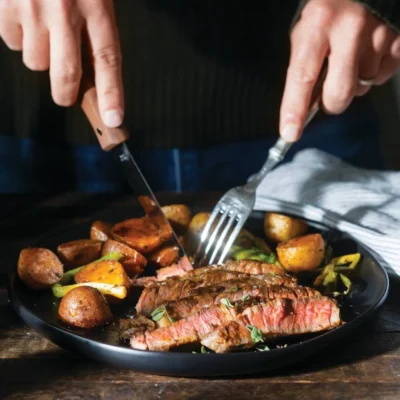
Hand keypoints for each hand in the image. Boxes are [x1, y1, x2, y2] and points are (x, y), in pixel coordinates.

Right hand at [0, 0, 123, 127]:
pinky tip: (24, 17)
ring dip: (40, 56)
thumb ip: (95, 26)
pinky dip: (18, 37)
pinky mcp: (4, 6)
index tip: (114, 120)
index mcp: (96, 5)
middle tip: (65, 96)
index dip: (111, 93)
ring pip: (36, 62)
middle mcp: (64, 9)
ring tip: (43, 30)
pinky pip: (11, 43)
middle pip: (66, 74)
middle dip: (65, 94)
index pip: (107, 58)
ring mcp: (31, 8)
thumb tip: (94, 72)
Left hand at [280, 0, 399, 141]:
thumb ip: (306, 64)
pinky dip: (373, 73)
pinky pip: (383, 76)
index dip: (295, 109)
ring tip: (351, 59)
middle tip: (328, 95)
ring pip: (363, 87)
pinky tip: (367, 55)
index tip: (290, 133)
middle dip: (331, 104)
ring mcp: (379, 34)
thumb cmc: (329, 9)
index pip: (302, 76)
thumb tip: (308, 104)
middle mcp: (349, 29)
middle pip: (339, 93)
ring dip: (354, 83)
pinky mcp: (399, 40)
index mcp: (318, 24)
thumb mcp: (307, 29)